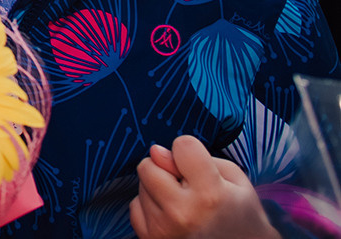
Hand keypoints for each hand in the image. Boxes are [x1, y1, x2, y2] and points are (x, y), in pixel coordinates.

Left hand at [130, 135, 278, 238]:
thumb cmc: (241, 214)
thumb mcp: (235, 180)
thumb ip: (196, 157)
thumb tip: (156, 151)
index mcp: (209, 195)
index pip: (182, 145)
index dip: (191, 152)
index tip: (201, 166)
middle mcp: (182, 214)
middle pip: (149, 164)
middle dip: (166, 169)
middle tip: (190, 188)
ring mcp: (163, 230)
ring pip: (141, 185)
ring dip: (160, 189)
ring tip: (186, 206)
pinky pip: (135, 205)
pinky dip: (151, 207)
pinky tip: (174, 217)